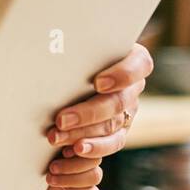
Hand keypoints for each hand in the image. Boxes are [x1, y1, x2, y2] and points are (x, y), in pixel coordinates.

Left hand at [37, 45, 150, 189]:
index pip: (139, 65)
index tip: (98, 82)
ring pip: (112, 126)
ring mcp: (128, 111)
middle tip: (60, 119)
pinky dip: (92, 150)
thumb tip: (50, 38)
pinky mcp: (119, 130)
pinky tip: (73, 151)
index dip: (122, 75)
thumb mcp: (77, 44)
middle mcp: (133, 87)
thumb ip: (74, 44)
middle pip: (117, 102)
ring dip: (84, 134)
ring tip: (59, 139)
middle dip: (87, 113)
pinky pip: (111, 144)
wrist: (71, 72)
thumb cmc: (72, 52)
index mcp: (132, 60)